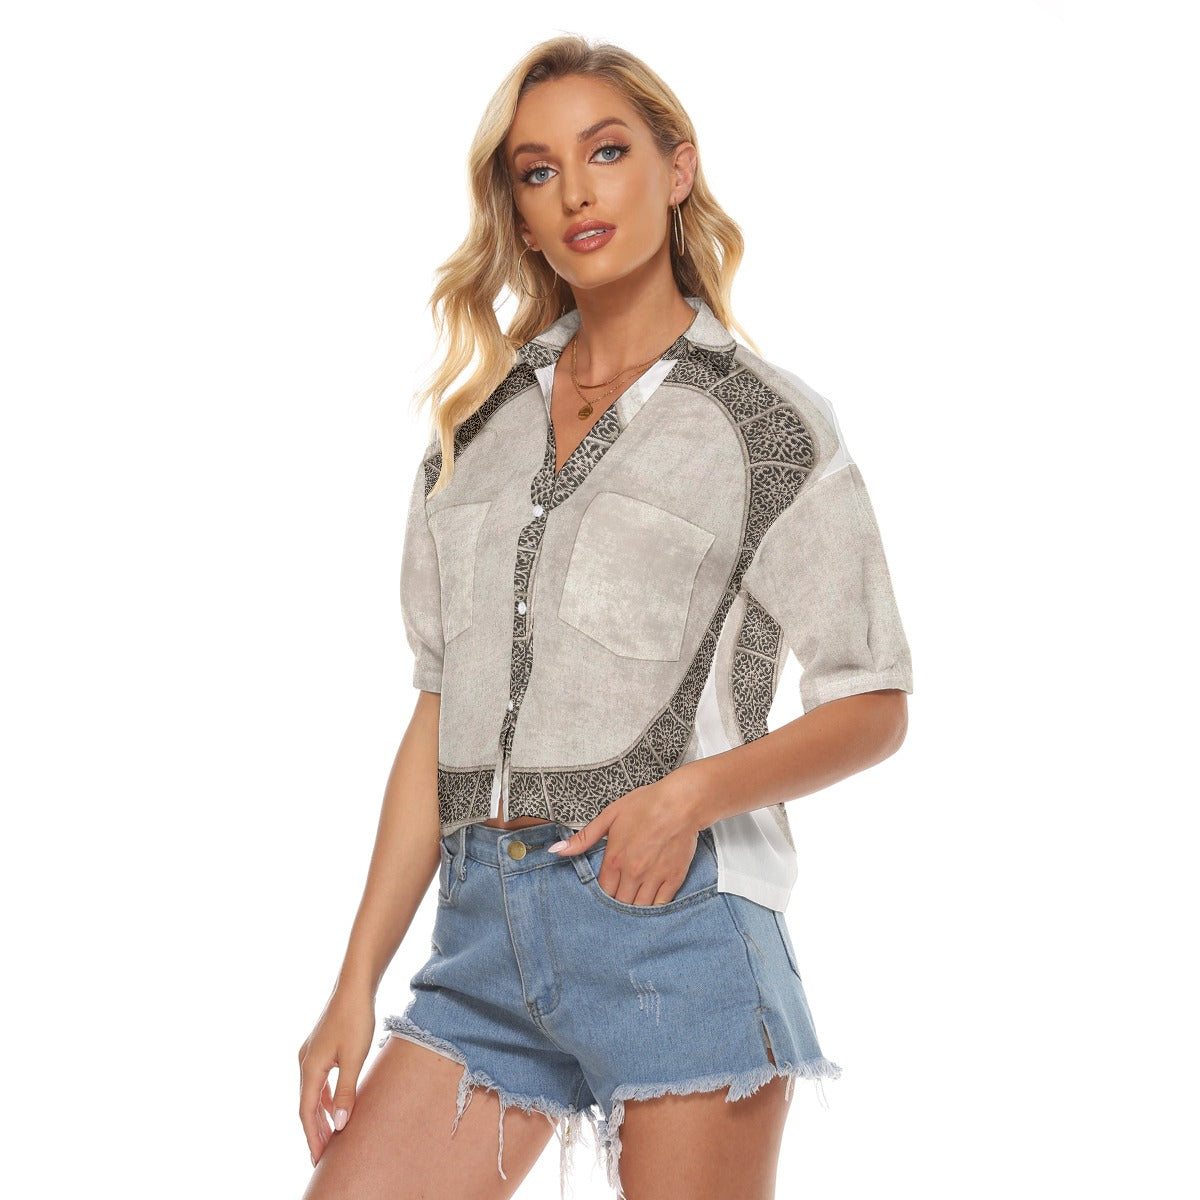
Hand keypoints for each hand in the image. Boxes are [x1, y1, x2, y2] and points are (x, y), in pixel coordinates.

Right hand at [297, 986, 375, 1166]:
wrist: (355, 985)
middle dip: (314, 1130)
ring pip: (312, 1092)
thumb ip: (346, 1091)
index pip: (307, 1111)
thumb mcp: (355, 1058)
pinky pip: (319, 1080)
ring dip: (319, 1114)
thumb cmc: (356, 1018)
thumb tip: (338, 1124)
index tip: (319, 1159)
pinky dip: (324, 1096)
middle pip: (306, 1104)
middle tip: (323, 1155)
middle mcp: (305, 1061)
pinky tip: (333, 1104)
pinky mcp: (321, 1046)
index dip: (312, 1136)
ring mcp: (311, 1053)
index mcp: (310, 1067)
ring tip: (329, 1135)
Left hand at [547, 772, 702, 905]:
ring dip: (634, 908)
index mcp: (615, 859)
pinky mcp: (674, 878)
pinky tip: (651, 902)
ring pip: (639, 908)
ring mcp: (654, 877)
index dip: (603, 893)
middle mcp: (633, 873)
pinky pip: (661, 905)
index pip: (603, 891)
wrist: (682, 803)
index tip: (606, 889)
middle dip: (618, 902)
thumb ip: (584, 838)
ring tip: (633, 900)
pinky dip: (654, 907)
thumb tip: (556, 850)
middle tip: (620, 895)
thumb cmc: (646, 804)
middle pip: (620, 903)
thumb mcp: (610, 815)